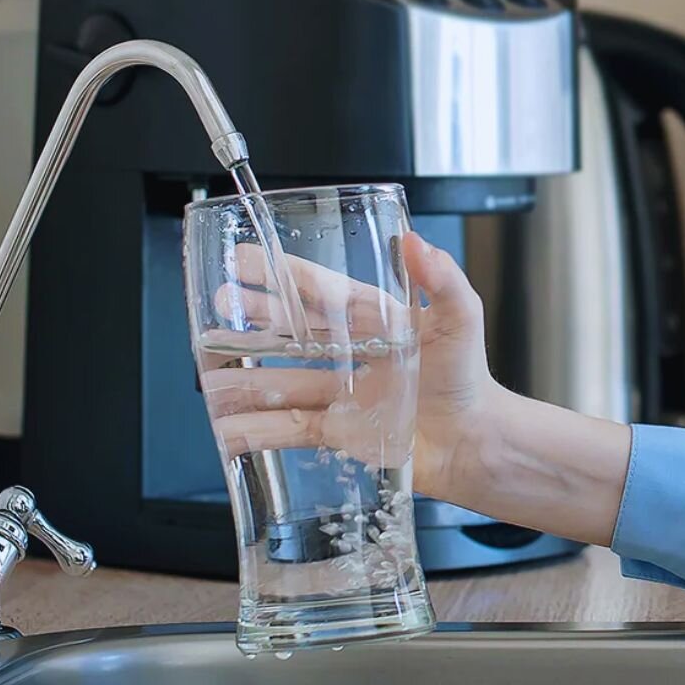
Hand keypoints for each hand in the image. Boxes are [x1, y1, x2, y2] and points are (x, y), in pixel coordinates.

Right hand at [197, 233, 506, 496]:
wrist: (476, 442)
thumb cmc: (470, 379)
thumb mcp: (462, 320)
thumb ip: (442, 280)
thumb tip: (416, 242)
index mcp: (376, 321)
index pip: (322, 292)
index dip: (284, 276)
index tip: (247, 259)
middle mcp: (353, 354)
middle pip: (293, 332)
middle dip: (255, 318)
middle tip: (217, 304)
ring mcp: (342, 393)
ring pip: (282, 381)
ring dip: (245, 377)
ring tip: (209, 373)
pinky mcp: (340, 431)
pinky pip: (290, 428)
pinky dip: (257, 430)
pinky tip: (228, 429)